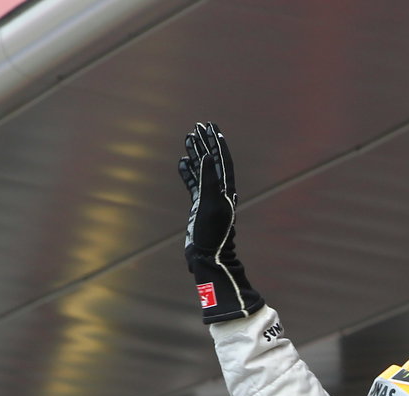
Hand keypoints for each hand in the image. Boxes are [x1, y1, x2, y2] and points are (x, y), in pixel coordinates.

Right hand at [178, 122, 262, 322]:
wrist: (207, 256)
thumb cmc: (212, 234)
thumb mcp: (211, 205)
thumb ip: (210, 180)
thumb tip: (210, 156)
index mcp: (226, 190)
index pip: (222, 160)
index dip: (216, 143)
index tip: (210, 127)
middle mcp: (219, 192)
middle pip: (212, 161)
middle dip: (205, 143)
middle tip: (198, 126)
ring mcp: (208, 198)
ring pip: (202, 171)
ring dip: (195, 155)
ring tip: (188, 139)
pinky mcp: (198, 206)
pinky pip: (193, 184)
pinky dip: (188, 173)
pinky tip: (182, 162)